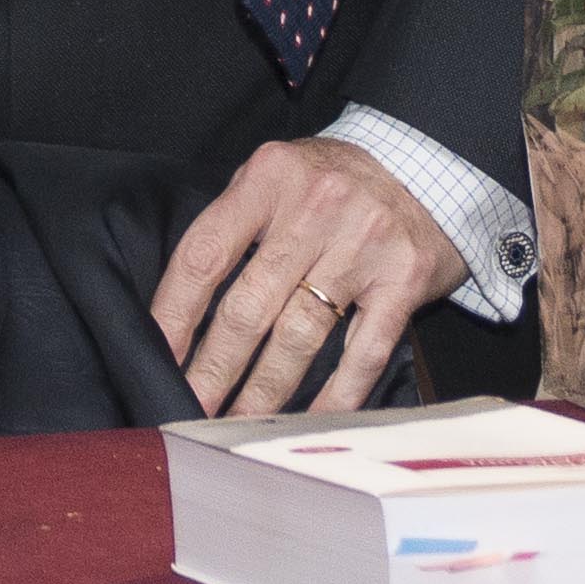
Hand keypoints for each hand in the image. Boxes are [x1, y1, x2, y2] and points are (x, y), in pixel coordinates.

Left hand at [152, 134, 465, 417]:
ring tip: (237, 423)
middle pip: (249, 306)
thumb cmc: (334, 180)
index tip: (157, 357)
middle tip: (191, 407)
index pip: (204, 255)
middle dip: (214, 368)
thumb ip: (235, 223)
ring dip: (264, 391)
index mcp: (270, 179)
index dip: (174, 313)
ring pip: (300, 335)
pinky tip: (308, 421)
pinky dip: (336, 395)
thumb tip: (180, 308)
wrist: (428, 160)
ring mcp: (364, 244)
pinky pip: (363, 351)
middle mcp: (315, 208)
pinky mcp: (404, 279)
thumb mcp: (278, 174)